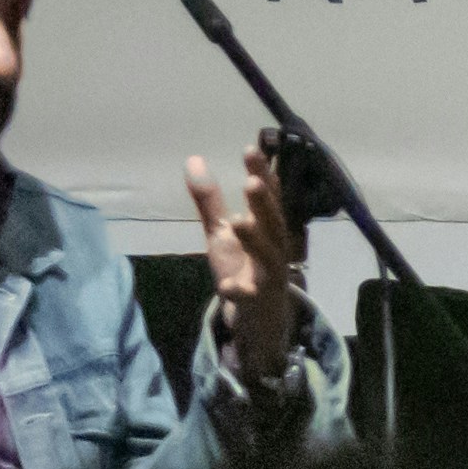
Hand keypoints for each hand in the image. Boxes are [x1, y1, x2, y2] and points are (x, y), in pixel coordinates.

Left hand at [187, 138, 304, 382]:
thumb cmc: (243, 267)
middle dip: (264, 202)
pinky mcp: (258, 301)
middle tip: (251, 181)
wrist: (257, 318)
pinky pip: (249, 296)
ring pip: (268, 256)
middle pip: (273, 222)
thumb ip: (210, 200)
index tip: (251, 150)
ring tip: (238, 221)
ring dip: (255, 240)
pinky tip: (226, 286)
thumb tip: (192, 158)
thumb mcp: (222, 232)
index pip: (269, 196)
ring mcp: (269, 275)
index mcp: (267, 227)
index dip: (263, 174)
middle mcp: (275, 247)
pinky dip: (239, 291)